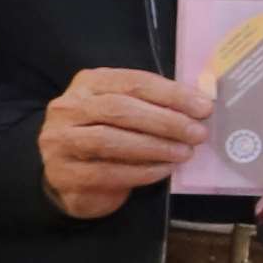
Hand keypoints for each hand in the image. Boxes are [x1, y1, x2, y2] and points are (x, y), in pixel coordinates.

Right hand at [40, 68, 207, 218]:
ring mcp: (60, 140)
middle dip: (165, 120)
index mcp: (88, 83)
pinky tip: (164, 170)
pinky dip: (140, 171)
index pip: (133, 82)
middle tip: (198, 133)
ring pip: (110, 140)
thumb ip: (156, 105)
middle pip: (120, 109)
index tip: (203, 107)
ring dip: (154, 146)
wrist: (73, 180)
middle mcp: (68, 108)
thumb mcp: (129, 114)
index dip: (171, 94)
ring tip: (185, 152)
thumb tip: (200, 106)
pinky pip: (106, 172)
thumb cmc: (110, 138)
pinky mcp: (63, 173)